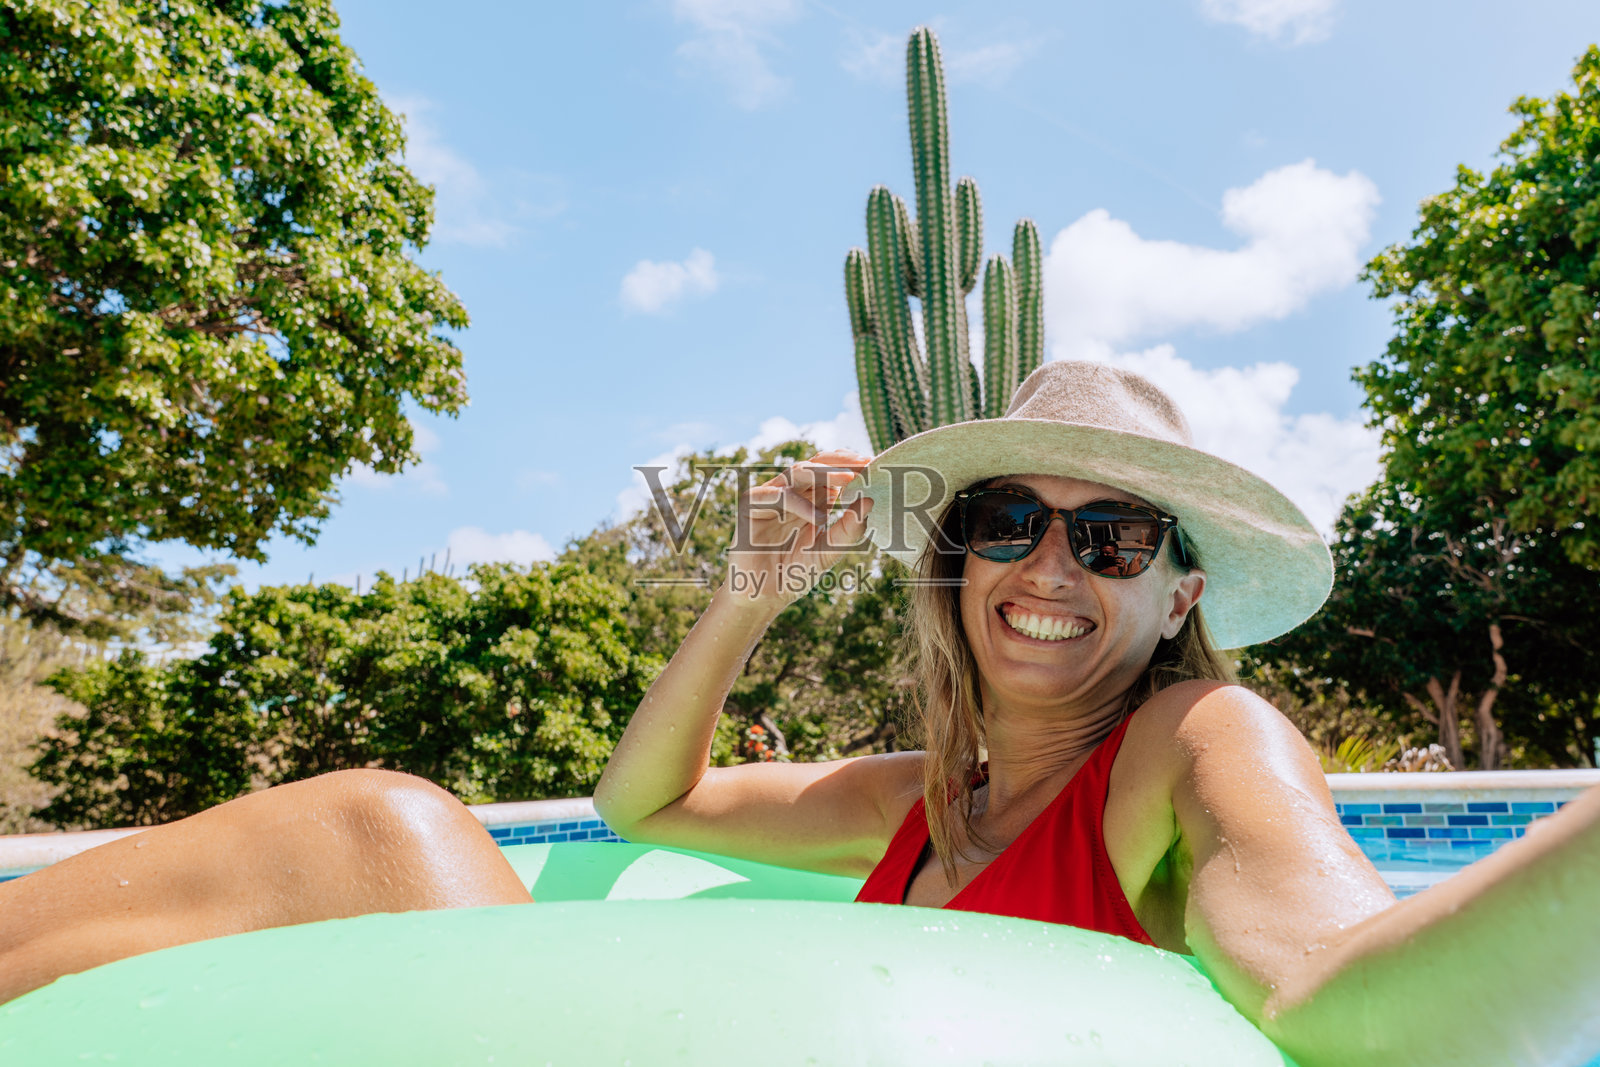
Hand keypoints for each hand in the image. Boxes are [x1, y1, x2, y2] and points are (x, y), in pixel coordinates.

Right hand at [721, 449, 873, 611]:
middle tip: (868, 463)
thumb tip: (870, 502)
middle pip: (819, 463)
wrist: (764, 596)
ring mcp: (772, 495)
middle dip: (844, 462)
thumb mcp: (829, 552)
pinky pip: (779, 496)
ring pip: (799, 471)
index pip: (835, 471)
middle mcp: (793, 492)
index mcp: (813, 498)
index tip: (880, 468)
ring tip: (850, 478)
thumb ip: (848, 530)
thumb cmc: (795, 573)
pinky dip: (801, 504)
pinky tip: (820, 518)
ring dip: (825, 473)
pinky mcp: (751, 504)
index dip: (856, 467)